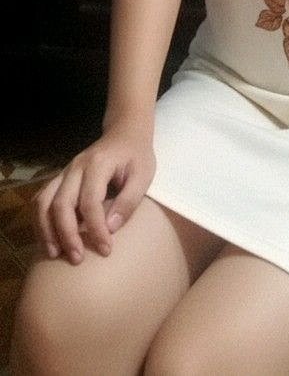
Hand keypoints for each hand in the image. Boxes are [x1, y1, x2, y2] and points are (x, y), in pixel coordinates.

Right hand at [33, 121, 155, 263]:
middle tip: (77, 259)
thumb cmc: (136, 156)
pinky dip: (40, 221)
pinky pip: (41, 200)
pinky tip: (49, 239)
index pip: (90, 201)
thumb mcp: (143, 175)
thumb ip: (129, 200)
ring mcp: (64, 172)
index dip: (96, 229)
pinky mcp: (59, 179)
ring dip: (46, 230)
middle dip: (67, 235)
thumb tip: (110, 228)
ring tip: (55, 254)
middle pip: (61, 203)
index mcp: (98, 164)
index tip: (106, 250)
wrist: (123, 133)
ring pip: (43, 202)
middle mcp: (75, 167)